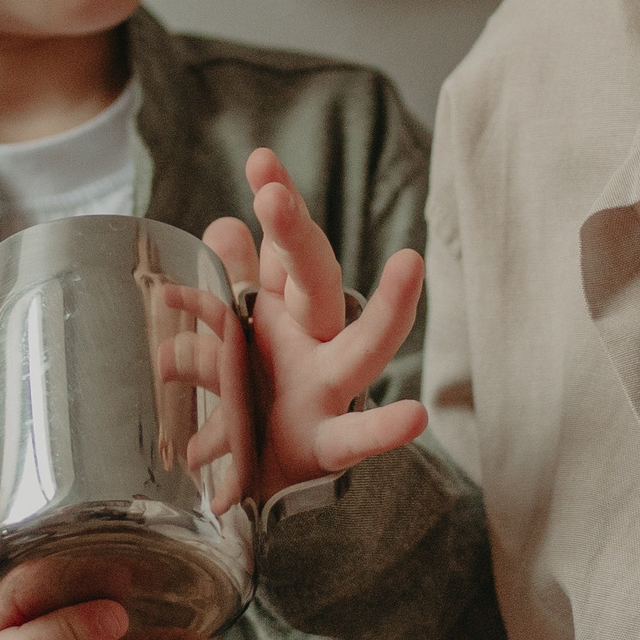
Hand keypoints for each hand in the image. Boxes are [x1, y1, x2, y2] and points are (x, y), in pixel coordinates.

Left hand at [203, 148, 428, 502]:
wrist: (267, 478)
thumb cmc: (259, 389)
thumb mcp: (237, 332)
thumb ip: (231, 282)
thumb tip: (224, 225)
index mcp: (287, 307)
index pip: (286, 245)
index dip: (279, 202)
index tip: (260, 161)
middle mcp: (314, 338)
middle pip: (316, 277)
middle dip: (296, 234)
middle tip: (271, 195)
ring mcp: (328, 387)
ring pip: (364, 346)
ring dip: (388, 308)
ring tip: (411, 264)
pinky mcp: (326, 441)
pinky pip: (356, 436)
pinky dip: (384, 429)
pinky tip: (415, 417)